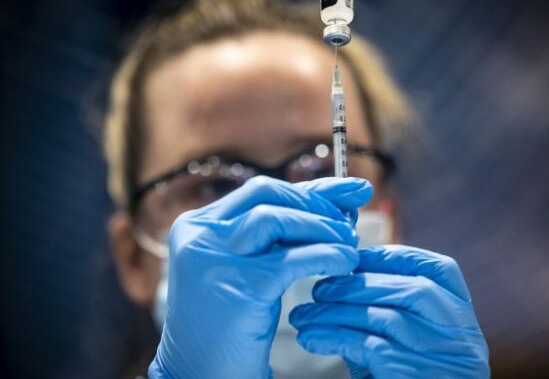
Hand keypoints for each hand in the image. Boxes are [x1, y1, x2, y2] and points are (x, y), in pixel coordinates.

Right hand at [148, 176, 372, 378]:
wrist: (201, 376)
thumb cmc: (228, 325)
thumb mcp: (247, 268)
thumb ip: (277, 236)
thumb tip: (336, 206)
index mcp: (198, 227)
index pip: (259, 191)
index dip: (307, 190)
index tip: (348, 190)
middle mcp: (199, 236)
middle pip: (267, 194)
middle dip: (316, 202)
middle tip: (349, 221)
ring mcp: (213, 258)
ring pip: (277, 218)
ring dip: (321, 227)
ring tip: (349, 244)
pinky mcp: (237, 286)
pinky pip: (292, 259)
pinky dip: (325, 255)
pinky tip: (344, 262)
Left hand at [290, 245, 489, 378]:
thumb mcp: (403, 342)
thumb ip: (383, 308)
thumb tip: (341, 276)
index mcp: (462, 320)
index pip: (439, 270)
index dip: (394, 257)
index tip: (354, 257)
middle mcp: (462, 337)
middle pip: (411, 290)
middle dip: (358, 283)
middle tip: (319, 289)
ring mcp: (443, 359)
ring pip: (386, 316)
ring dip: (337, 311)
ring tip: (304, 314)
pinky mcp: (414, 378)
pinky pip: (369, 346)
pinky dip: (334, 337)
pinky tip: (310, 338)